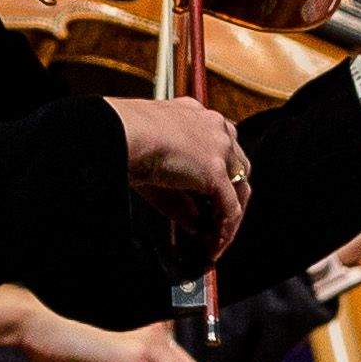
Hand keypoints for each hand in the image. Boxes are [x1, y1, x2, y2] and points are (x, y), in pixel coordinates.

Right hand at [114, 93, 247, 265]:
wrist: (120, 131)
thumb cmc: (123, 138)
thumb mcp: (153, 166)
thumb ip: (178, 197)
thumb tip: (194, 223)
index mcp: (196, 116)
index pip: (221, 147)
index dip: (220, 176)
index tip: (209, 198)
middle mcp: (215, 128)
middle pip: (238, 168)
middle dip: (231, 197)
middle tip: (216, 223)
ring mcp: (219, 148)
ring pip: (239, 188)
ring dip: (230, 217)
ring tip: (217, 240)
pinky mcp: (215, 171)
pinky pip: (230, 208)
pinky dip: (225, 230)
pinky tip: (215, 245)